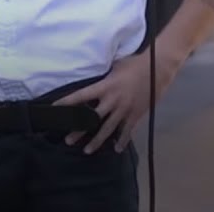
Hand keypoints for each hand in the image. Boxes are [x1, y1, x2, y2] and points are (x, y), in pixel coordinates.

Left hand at [53, 50, 178, 153]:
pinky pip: (127, 131)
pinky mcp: (136, 115)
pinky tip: (117, 149)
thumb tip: (96, 77)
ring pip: (108, 129)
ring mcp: (125, 110)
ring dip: (97, 141)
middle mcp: (113, 100)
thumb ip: (105, 76)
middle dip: (79, 130)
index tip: (55, 108)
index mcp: (105, 86)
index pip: (81, 95)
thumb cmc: (135, 64)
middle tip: (68, 140)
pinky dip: (123, 141)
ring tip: (86, 150)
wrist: (158, 68)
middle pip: (92, 118)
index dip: (67, 102)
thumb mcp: (115, 66)